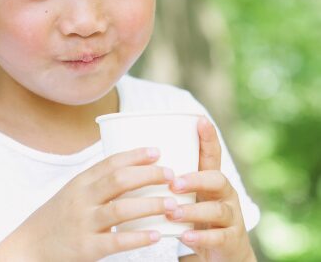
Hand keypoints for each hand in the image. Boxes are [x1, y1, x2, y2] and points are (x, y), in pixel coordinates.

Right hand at [4, 147, 175, 261]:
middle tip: (171, 175)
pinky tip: (156, 236)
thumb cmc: (58, 217)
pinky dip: (138, 238)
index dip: (135, 155)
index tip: (157, 151)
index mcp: (80, 182)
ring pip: (121, 209)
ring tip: (172, 204)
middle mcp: (82, 198)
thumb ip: (97, 183)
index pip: (110, 162)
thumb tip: (132, 173)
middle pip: (119, 180)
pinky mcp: (86, 248)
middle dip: (148, 175)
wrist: (29, 245)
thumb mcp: (73, 193)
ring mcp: (84, 222)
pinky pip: (115, 241)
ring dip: (150, 205)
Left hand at [165, 117, 255, 261]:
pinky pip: (218, 238)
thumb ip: (170, 178)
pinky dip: (201, 237)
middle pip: (217, 179)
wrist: (222, 253)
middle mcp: (224, 193)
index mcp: (211, 177)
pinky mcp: (231, 240)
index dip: (208, 137)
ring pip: (216, 210)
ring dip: (193, 211)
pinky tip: (185, 237)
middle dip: (195, 179)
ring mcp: (231, 217)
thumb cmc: (195, 215)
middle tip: (173, 182)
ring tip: (172, 212)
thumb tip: (135, 156)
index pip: (212, 154)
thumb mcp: (187, 194)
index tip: (200, 120)